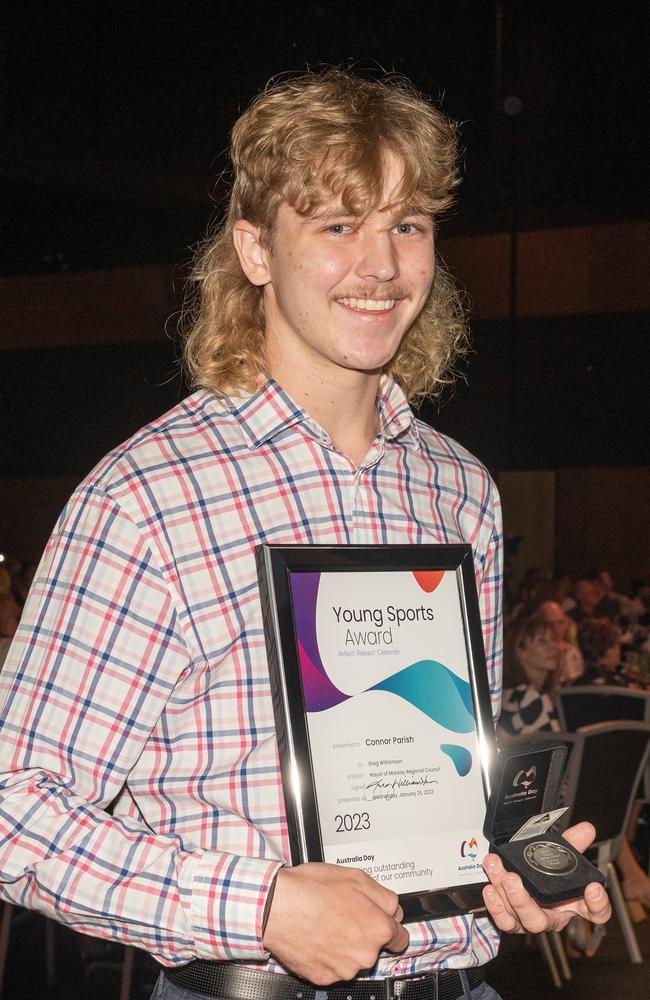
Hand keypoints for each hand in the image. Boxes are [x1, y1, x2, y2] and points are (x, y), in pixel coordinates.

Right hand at [262, 862, 408, 983]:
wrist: (277, 908)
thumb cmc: (310, 890)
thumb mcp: (355, 877)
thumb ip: (383, 896)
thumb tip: (393, 908)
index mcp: (377, 928)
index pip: (400, 937)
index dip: (390, 927)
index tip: (384, 925)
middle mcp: (364, 954)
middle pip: (374, 947)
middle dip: (363, 932)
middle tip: (344, 914)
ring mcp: (343, 969)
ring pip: (352, 958)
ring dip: (344, 944)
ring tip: (326, 922)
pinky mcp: (323, 977)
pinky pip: (332, 967)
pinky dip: (327, 955)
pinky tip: (317, 935)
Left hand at [482, 821, 610, 933]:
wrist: (527, 881)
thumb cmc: (549, 874)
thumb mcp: (561, 855)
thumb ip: (572, 842)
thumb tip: (586, 828)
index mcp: (573, 904)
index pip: (597, 912)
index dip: (599, 904)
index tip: (593, 888)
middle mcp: (552, 917)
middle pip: (541, 922)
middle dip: (523, 901)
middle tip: (513, 879)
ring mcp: (530, 921)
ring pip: (517, 918)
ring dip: (503, 895)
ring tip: (498, 873)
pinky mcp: (512, 921)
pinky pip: (503, 921)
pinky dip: (494, 906)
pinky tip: (490, 888)